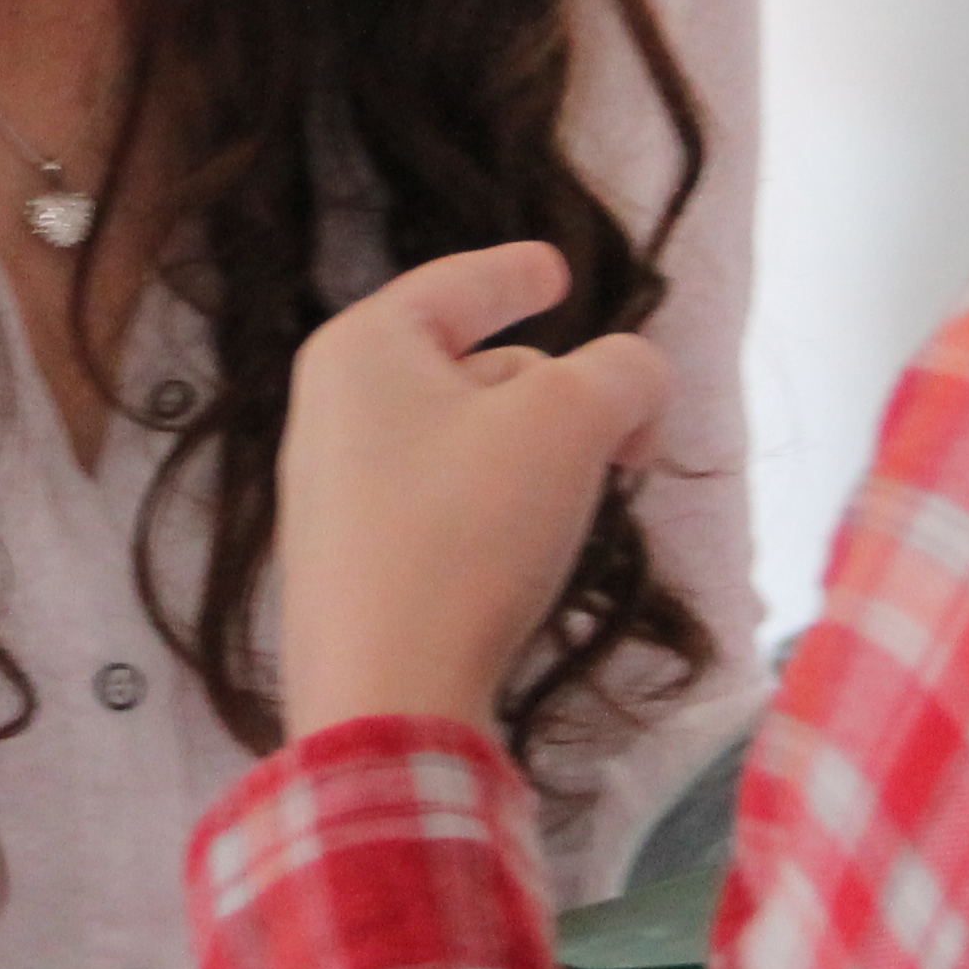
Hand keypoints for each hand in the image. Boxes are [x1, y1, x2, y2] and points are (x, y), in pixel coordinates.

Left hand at [277, 242, 672, 741]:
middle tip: (629, 438)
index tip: (557, 272)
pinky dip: (500, 512)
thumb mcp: (571, 421)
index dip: (514, 273)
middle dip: (559, 390)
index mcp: (363, 350)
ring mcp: (334, 498)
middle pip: (473, 368)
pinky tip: (532, 556)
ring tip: (583, 497)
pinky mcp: (353, 572)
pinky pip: (444, 508)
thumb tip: (636, 381)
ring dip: (537, 458)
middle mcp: (332, 413)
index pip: (456, 285)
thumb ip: (625, 372)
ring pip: (465, 444)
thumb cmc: (466, 529)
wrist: (385, 695)